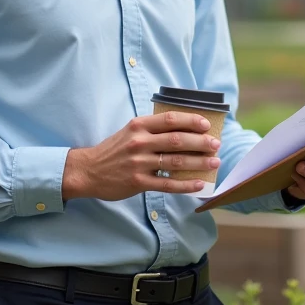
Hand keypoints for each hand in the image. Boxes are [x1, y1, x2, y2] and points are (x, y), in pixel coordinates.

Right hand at [62, 111, 221, 201]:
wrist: (88, 170)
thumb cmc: (114, 150)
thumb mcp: (130, 131)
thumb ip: (152, 129)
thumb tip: (185, 130)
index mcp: (138, 126)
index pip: (170, 119)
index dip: (191, 121)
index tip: (206, 125)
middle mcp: (139, 142)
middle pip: (177, 140)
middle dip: (201, 142)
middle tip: (216, 144)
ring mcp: (139, 163)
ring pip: (175, 161)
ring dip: (199, 162)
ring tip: (214, 162)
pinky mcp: (138, 183)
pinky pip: (167, 183)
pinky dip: (185, 184)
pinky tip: (198, 184)